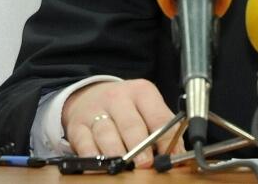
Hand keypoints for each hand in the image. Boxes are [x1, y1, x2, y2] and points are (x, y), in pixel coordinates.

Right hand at [62, 79, 183, 167]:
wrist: (89, 96)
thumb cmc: (125, 108)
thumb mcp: (147, 109)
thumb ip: (164, 130)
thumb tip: (180, 157)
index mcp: (142, 92)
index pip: (158, 116)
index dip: (165, 140)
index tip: (169, 157)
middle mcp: (118, 98)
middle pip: (131, 124)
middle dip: (140, 146)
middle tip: (146, 163)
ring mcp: (95, 111)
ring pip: (106, 133)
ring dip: (116, 152)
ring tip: (124, 165)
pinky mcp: (77, 126)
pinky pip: (84, 142)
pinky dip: (92, 156)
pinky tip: (102, 165)